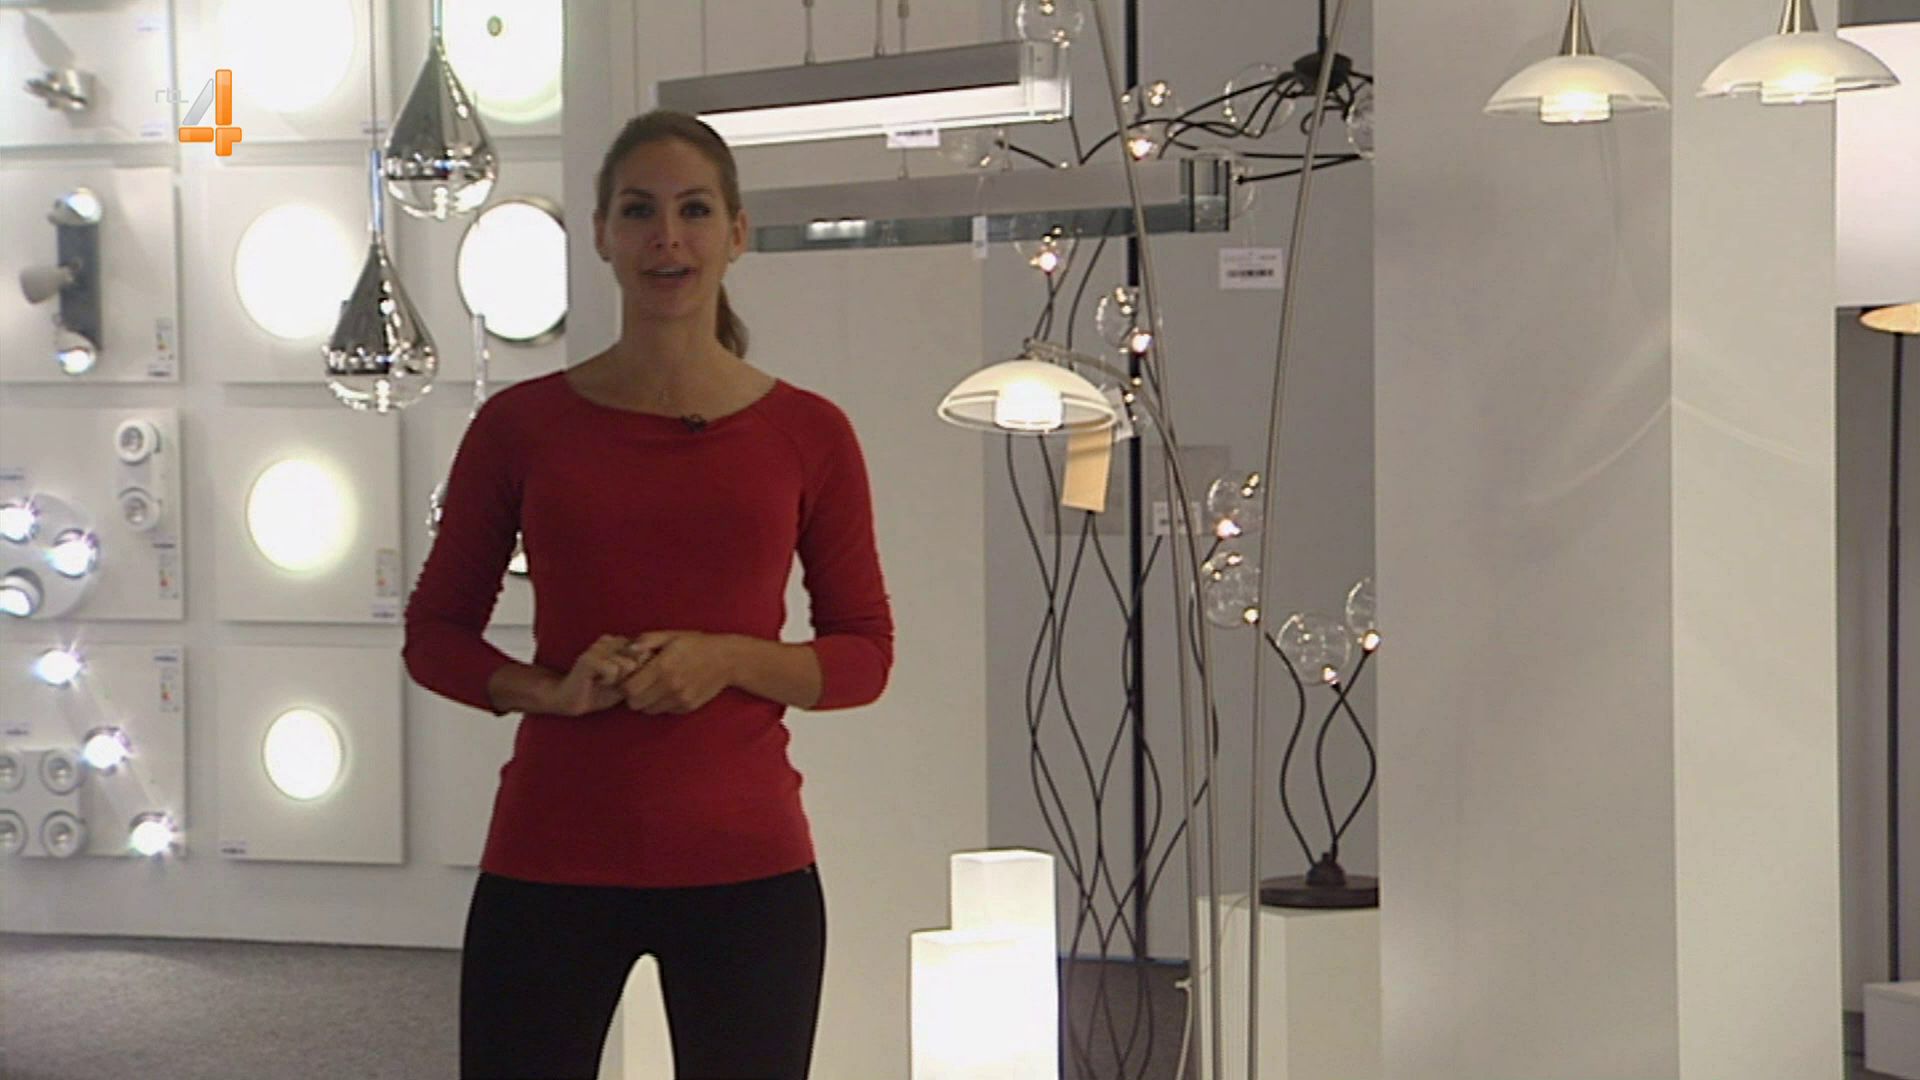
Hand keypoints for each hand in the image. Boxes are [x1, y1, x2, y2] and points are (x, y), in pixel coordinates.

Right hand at [548, 634, 645, 715]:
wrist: (571, 700)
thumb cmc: (601, 692)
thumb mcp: (627, 681)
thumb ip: (640, 669)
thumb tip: (649, 655)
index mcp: (618, 643)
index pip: (645, 652)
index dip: (637, 672)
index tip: (622, 680)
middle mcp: (608, 640)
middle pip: (638, 658)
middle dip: (629, 676)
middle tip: (612, 681)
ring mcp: (598, 647)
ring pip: (627, 664)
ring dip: (618, 680)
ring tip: (603, 681)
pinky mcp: (588, 658)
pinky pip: (612, 670)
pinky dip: (608, 681)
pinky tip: (597, 682)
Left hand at [617, 630, 737, 714]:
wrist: (727, 659)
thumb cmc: (697, 644)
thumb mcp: (671, 635)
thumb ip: (647, 641)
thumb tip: (627, 650)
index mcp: (662, 667)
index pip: (629, 689)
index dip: (624, 685)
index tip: (628, 678)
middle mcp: (670, 686)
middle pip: (635, 704)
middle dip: (633, 696)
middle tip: (639, 684)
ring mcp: (679, 699)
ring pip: (648, 710)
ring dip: (647, 701)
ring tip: (655, 687)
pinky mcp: (687, 707)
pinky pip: (665, 711)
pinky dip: (662, 704)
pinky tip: (670, 690)